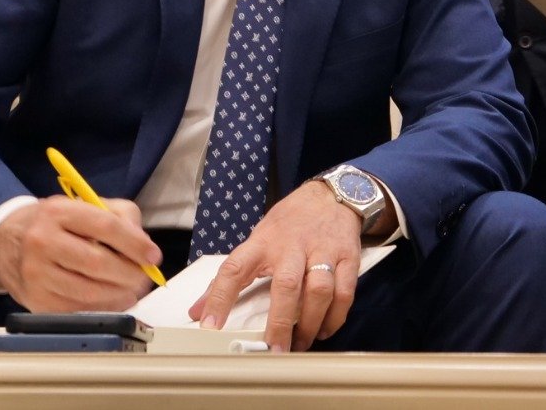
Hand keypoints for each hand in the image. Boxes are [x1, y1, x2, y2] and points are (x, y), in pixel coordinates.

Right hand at [0, 195, 160, 312]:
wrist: (6, 241)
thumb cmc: (55, 223)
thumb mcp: (84, 205)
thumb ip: (120, 216)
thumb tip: (143, 246)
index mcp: (58, 211)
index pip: (104, 227)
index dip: (134, 244)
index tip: (153, 256)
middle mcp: (42, 241)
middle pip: (97, 263)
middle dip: (130, 273)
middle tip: (145, 277)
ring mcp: (36, 274)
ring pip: (89, 291)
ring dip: (120, 294)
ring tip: (133, 289)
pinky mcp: (35, 300)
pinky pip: (77, 309)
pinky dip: (102, 308)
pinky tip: (114, 300)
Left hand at [190, 180, 366, 351]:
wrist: (331, 196)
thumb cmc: (289, 223)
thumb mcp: (257, 239)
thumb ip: (232, 274)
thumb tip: (198, 310)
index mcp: (263, 243)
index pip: (234, 269)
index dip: (219, 297)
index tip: (209, 326)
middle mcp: (292, 246)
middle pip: (285, 285)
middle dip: (279, 322)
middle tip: (273, 350)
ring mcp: (322, 251)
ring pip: (318, 290)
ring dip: (309, 323)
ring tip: (300, 344)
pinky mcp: (347, 258)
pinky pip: (344, 293)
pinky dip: (335, 317)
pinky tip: (323, 330)